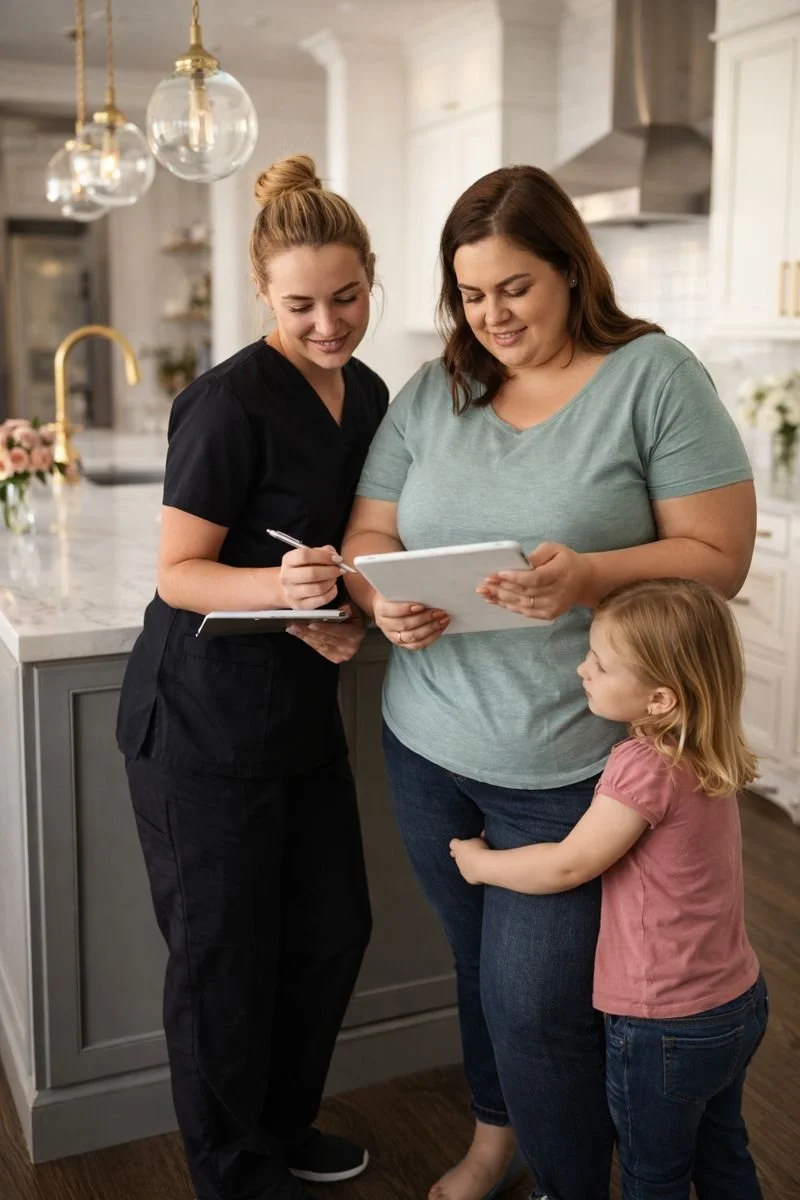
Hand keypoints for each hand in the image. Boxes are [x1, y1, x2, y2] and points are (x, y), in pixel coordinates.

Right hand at [279, 544, 344, 608]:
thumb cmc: (303, 568)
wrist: (288, 588)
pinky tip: (332, 587)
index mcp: (288, 560)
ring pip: (318, 588)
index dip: (323, 556)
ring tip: (334, 578)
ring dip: (331, 582)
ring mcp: (292, 593)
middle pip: (311, 573)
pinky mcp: (300, 605)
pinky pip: (321, 599)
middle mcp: (287, 577)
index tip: (336, 559)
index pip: (304, 556)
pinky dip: (332, 593)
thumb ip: (324, 551)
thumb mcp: (310, 555)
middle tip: (339, 570)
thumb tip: (335, 556)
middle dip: (330, 571)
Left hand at [286, 604, 365, 663]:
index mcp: (356, 633)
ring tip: (293, 629)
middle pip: (325, 639)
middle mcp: (350, 646)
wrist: (357, 627)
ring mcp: (343, 654)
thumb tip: (344, 609)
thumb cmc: (353, 615)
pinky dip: (308, 641)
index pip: (337, 631)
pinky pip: (319, 649)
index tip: (310, 624)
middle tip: (295, 625)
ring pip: (320, 645)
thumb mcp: (354, 607)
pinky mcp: (336, 658)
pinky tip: (300, 635)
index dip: (324, 628)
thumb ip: (349, 607)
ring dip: (305, 637)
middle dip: (308, 632)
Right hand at [373, 592, 449, 649]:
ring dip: (430, 629)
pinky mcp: (402, 643)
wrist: (386, 605)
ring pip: (412, 637)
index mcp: (381, 609)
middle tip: (439, 612)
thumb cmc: (394, 595)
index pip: (392, 611)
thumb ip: (406, 591)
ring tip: (443, 620)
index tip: (421, 605)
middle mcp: (385, 624)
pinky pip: (417, 645)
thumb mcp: (396, 589)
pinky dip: (431, 638)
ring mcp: (393, 636)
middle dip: (424, 618)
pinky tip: (440, 629)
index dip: (406, 609)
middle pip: (405, 625)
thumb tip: (426, 589)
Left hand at [449, 835, 489, 884]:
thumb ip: (479, 838)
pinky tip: (482, 871)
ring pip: (463, 866)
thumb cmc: (481, 849)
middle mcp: (457, 858)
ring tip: (479, 863)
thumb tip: (483, 834)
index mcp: (458, 847)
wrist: (482, 866)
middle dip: (463, 855)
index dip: (457, 844)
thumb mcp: (480, 839)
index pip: (453, 843)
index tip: (462, 844)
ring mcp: (461, 869)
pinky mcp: (467, 877)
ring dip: (469, 864)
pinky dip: (474, 873)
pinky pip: (470, 874)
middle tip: (472, 853)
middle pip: (457, 856)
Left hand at [477, 542, 594, 620]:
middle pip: (525, 592)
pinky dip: (509, 606)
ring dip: (501, 598)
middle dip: (502, 587)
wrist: (583, 580)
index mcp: (560, 573)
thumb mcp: (555, 549)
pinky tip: (495, 601)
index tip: (499, 574)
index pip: (535, 578)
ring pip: (522, 604)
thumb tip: (521, 563)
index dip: (516, 577)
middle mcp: (558, 592)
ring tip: (484, 592)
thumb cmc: (565, 561)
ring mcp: (553, 606)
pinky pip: (525, 612)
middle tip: (484, 583)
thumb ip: (538, 555)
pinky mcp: (549, 614)